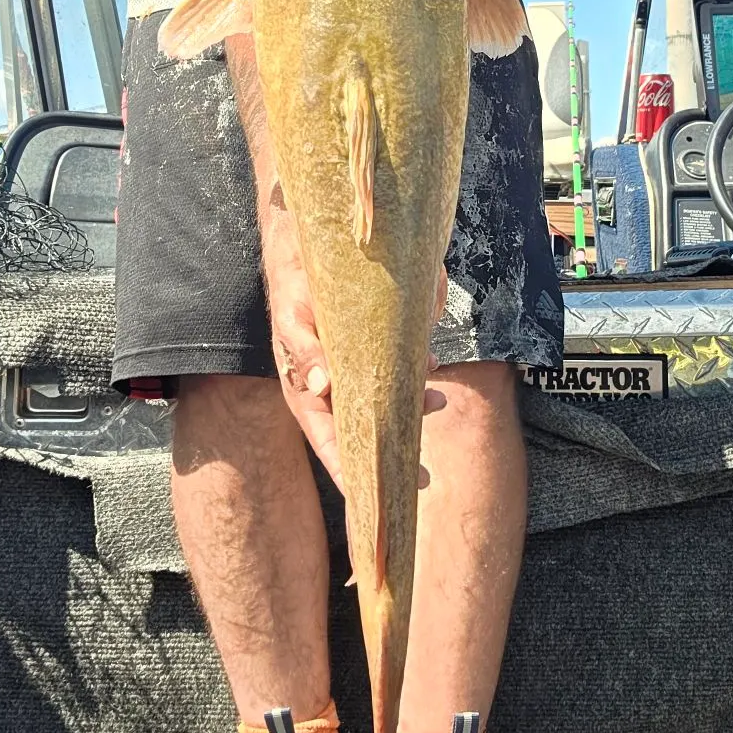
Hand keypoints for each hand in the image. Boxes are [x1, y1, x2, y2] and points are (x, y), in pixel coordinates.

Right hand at [261, 206, 446, 492]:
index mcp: (304, 384)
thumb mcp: (295, 311)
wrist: (306, 233)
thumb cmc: (294, 276)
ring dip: (409, 406)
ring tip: (438, 404)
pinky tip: (428, 363)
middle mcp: (327, 382)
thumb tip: (321, 387)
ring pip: (381, 400)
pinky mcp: (368, 343)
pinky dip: (412, 368)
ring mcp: (348, 364)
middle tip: (424, 478)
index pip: (327, 438)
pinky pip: (392, 366)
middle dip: (390, 454)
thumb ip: (305, 350)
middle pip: (360, 429)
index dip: (348, 472)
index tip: (374, 499)